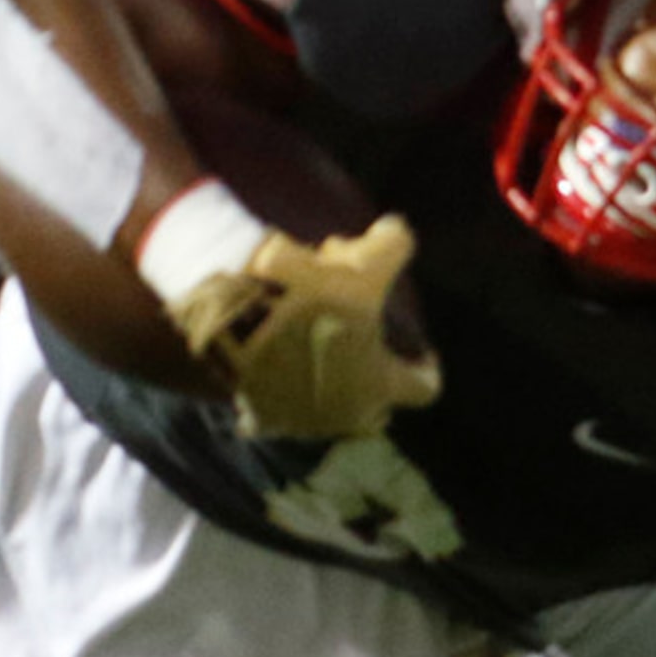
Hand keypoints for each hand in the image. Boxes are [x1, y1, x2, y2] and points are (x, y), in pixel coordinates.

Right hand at [171, 217, 439, 439]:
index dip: (425, 364)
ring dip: (326, 379)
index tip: (417, 348)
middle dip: (371, 376)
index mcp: (378, 388)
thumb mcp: (363, 266)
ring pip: (326, 408)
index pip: (423, 388)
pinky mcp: (259, 420)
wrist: (231, 330)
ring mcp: (300, 425)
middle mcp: (344, 417)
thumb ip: (392, 247)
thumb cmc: (310, 304)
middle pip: (373, 407)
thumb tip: (395, 232)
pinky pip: (275, 407)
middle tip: (358, 339)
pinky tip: (269, 355)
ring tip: (308, 336)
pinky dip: (276, 387)